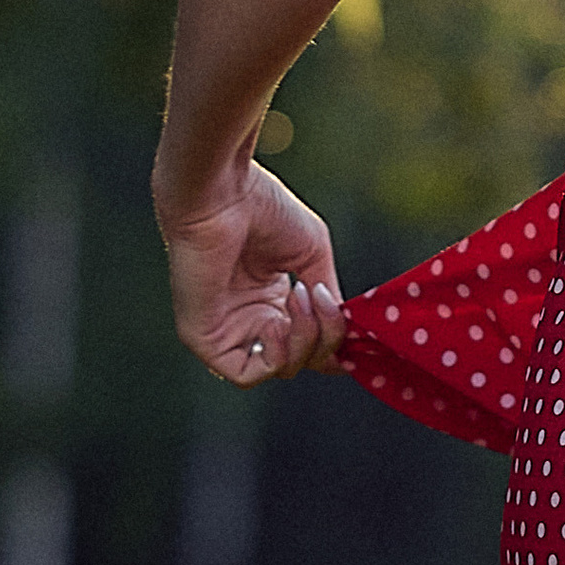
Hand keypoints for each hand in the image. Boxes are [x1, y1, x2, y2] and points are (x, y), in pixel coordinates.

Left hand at [156, 159, 346, 383]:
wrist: (224, 191)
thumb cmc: (263, 209)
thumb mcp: (312, 257)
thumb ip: (328, 301)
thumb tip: (352, 337)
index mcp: (272, 301)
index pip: (311, 342)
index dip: (337, 341)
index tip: (361, 327)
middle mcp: (250, 320)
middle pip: (303, 359)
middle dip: (326, 336)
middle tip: (323, 297)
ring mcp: (227, 331)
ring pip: (280, 369)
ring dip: (304, 340)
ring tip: (300, 294)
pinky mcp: (204, 339)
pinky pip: (247, 373)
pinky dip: (275, 356)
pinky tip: (277, 321)